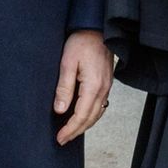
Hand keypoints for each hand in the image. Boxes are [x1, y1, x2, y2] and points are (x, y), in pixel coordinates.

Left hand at [54, 30, 112, 145]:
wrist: (96, 28)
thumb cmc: (81, 42)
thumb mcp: (67, 63)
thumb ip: (64, 88)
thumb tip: (60, 110)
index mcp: (93, 85)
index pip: (81, 115)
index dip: (70, 129)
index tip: (59, 137)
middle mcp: (103, 88)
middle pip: (91, 118)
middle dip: (76, 131)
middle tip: (62, 140)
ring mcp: (107, 86)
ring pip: (98, 113)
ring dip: (85, 125)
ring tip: (71, 132)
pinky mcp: (107, 82)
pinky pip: (101, 105)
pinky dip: (92, 115)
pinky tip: (84, 117)